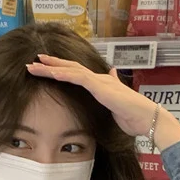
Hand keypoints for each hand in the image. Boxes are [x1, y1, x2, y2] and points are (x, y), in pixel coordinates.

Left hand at [27, 54, 179, 149]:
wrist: (147, 117)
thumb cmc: (134, 115)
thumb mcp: (118, 102)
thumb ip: (113, 87)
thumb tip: (113, 73)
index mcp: (101, 83)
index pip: (76, 72)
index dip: (60, 68)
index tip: (45, 66)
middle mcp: (99, 79)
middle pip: (70, 67)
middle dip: (51, 64)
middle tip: (33, 61)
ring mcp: (99, 82)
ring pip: (71, 70)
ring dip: (51, 68)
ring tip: (34, 65)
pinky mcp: (101, 88)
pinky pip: (79, 79)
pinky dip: (65, 74)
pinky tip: (52, 73)